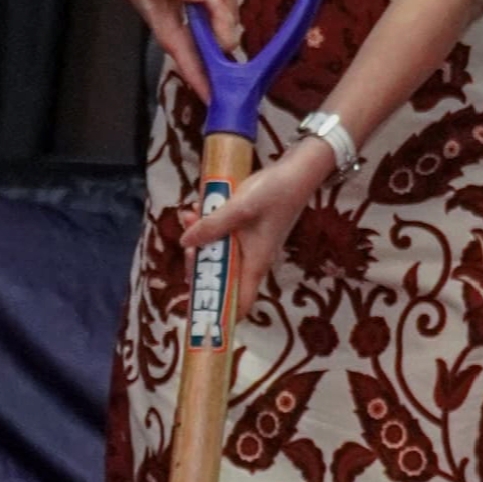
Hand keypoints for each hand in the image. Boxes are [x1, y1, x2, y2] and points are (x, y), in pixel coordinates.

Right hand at [124, 0, 239, 101]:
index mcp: (173, 39)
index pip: (193, 67)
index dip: (208, 83)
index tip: (222, 97)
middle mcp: (189, 40)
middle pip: (219, 42)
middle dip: (224, 18)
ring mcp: (200, 31)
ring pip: (226, 25)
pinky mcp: (207, 19)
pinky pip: (225, 10)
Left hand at [179, 134, 339, 317]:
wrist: (297, 170)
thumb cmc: (275, 192)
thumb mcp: (240, 208)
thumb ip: (212, 225)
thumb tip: (185, 243)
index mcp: (256, 263)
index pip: (241, 302)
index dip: (220, 311)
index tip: (196, 309)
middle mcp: (252, 258)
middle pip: (221, 276)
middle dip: (199, 263)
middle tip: (187, 247)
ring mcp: (248, 243)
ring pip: (217, 251)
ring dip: (200, 238)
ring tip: (189, 215)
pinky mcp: (245, 228)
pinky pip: (221, 234)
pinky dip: (208, 224)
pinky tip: (198, 207)